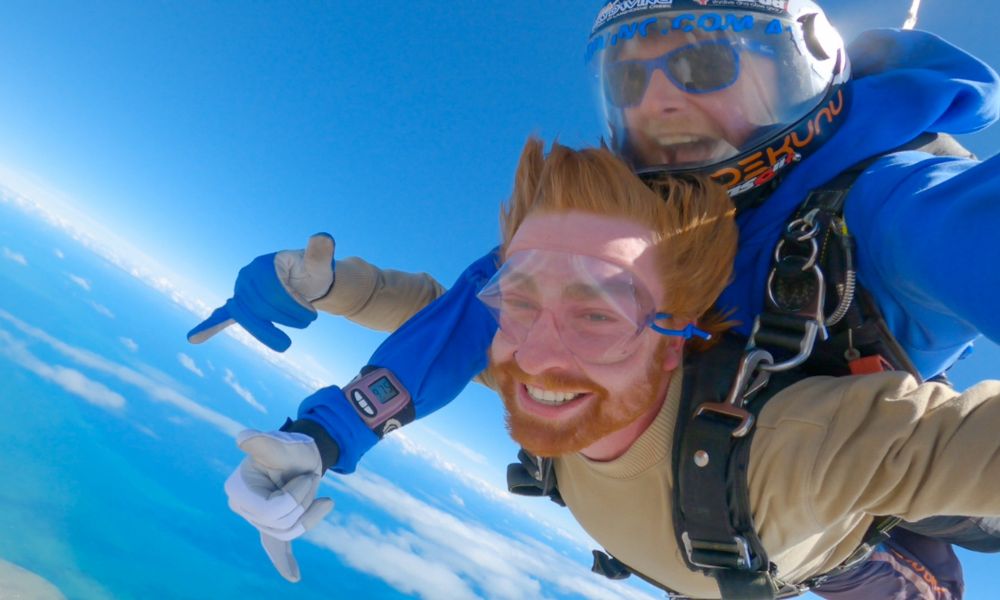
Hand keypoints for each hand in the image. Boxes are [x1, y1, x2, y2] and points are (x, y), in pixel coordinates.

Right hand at [187, 233, 335, 351]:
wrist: (307, 281)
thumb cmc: (314, 271)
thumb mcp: (320, 262)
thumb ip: (321, 252)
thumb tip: (323, 238)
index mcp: (264, 265)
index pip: (273, 291)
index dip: (293, 306)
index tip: (311, 313)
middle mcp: (247, 277)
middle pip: (261, 306)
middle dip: (285, 318)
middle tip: (308, 322)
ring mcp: (242, 292)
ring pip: (248, 317)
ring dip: (266, 331)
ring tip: (284, 345)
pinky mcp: (242, 305)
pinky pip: (224, 316)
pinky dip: (210, 326)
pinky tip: (194, 337)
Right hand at [224, 429, 333, 581]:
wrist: (304, 453)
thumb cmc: (292, 447)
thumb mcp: (283, 445)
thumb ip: (264, 444)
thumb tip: (244, 438)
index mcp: (238, 489)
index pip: (271, 512)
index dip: (294, 498)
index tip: (307, 476)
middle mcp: (243, 506)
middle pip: (282, 524)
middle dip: (304, 503)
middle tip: (310, 478)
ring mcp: (257, 516)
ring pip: (289, 532)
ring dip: (309, 512)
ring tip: (315, 492)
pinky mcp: (272, 522)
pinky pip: (275, 547)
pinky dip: (283, 562)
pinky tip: (293, 575)